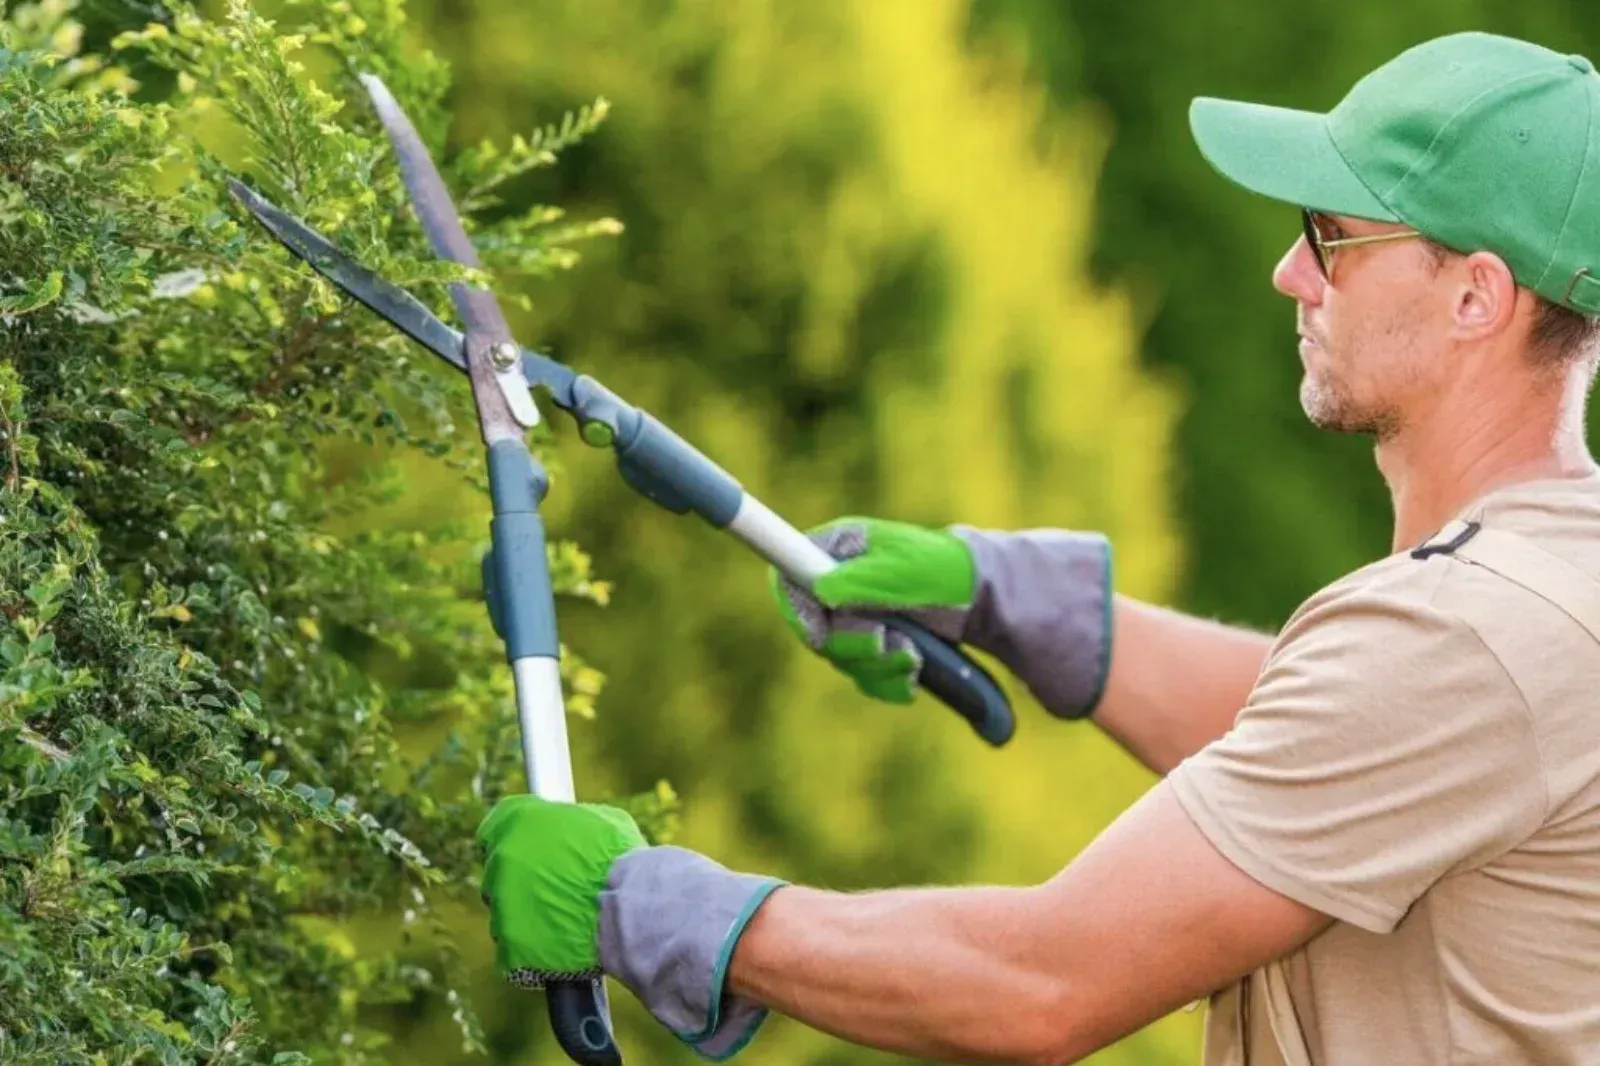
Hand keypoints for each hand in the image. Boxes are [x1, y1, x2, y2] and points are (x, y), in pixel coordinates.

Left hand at [478, 794, 645, 985]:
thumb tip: (564, 832)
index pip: (494, 830)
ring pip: (505, 914)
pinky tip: (559, 945)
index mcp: (518, 822)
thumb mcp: (596, 819)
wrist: (630, 902)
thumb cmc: (619, 856)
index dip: (513, 842)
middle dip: (520, 881)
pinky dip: (533, 950)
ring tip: (563, 920)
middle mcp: (501, 860)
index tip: (528, 853)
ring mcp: (502, 906)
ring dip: (527, 916)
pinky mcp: (511, 946)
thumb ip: (565, 824)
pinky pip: (514, 951)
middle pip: (499, 874)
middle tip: (554, 888)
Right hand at [773, 518, 1115, 719]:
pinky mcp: (875, 644)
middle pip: (812, 628)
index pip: (788, 576)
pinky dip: (889, 681)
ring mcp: (856, 614)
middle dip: (853, 646)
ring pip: (839, 658)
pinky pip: (864, 675)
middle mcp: (840, 581)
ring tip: (914, 657)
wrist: (990, 601)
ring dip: (877, 667)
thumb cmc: (948, 573)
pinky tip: (915, 672)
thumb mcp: (907, 571)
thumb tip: (818, 592)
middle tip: (889, 643)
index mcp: (839, 549)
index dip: (796, 608)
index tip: (820, 633)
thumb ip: (861, 580)